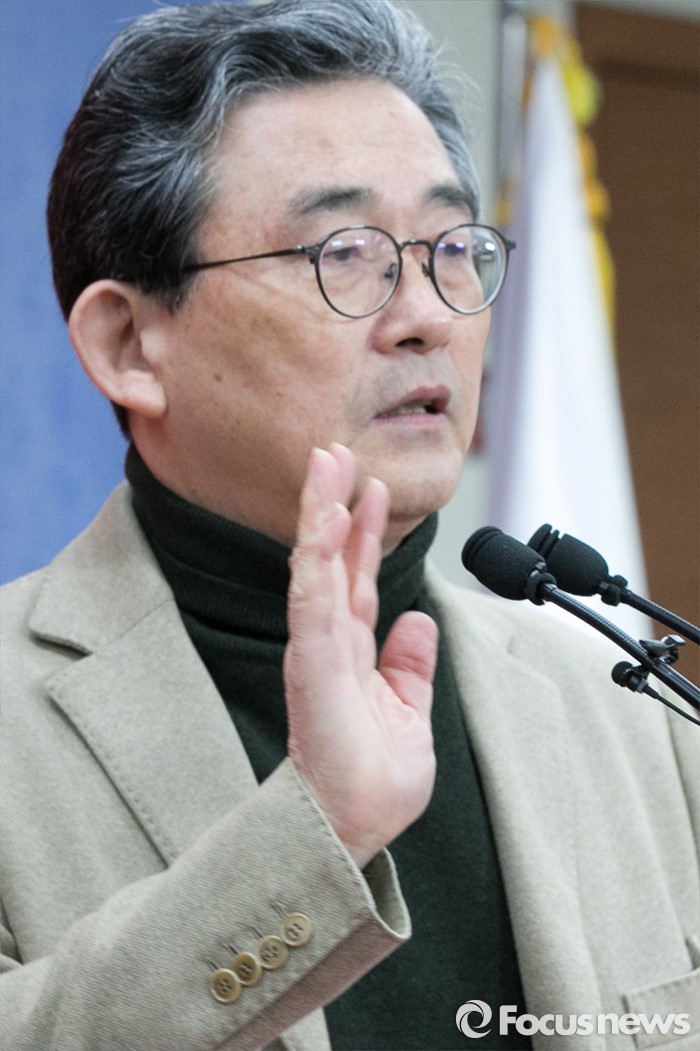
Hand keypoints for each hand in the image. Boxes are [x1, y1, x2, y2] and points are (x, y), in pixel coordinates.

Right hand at [284, 443, 437, 868]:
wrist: (356, 829)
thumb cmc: (376, 782)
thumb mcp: (410, 712)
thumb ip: (410, 664)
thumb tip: (418, 618)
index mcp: (353, 652)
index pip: (356, 578)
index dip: (362, 532)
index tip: (369, 485)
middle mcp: (329, 643)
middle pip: (331, 560)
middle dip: (333, 504)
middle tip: (333, 452)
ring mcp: (317, 651)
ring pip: (315, 567)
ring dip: (321, 514)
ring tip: (325, 464)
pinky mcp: (311, 665)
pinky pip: (313, 600)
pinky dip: (318, 557)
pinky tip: (326, 519)